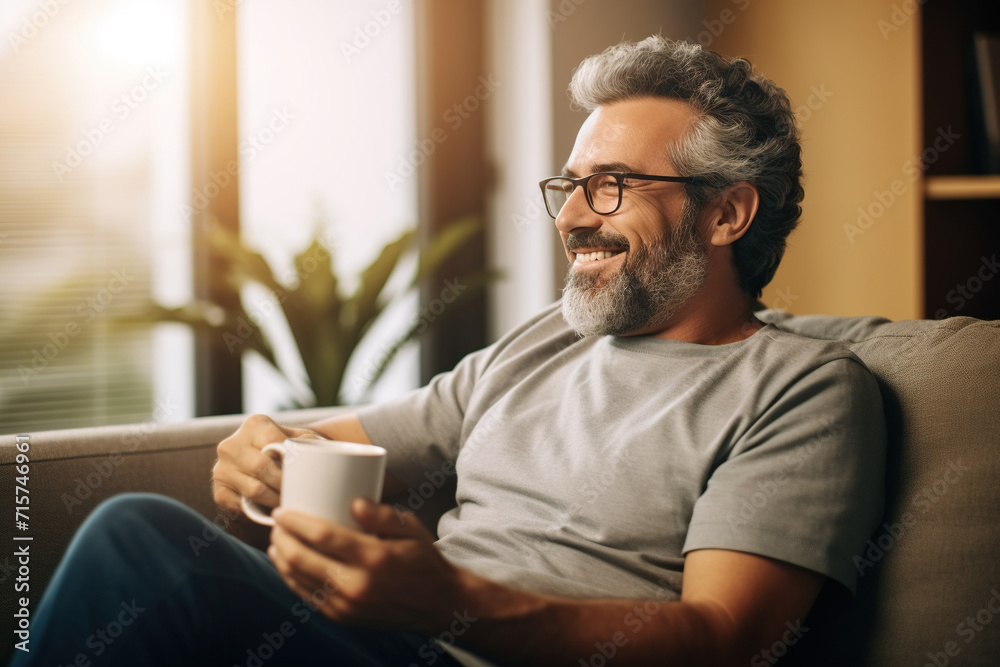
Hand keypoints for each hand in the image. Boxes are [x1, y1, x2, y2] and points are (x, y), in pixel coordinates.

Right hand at [212, 414, 324, 514]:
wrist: (266, 465)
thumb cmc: (289, 450)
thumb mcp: (300, 439)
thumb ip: (308, 442)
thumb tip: (314, 455)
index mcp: (254, 424)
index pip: (274, 444)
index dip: (291, 464)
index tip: (304, 476)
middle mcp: (231, 444)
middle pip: (262, 468)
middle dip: (284, 485)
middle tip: (299, 494)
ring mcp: (221, 468)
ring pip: (253, 490)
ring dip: (275, 501)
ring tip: (289, 503)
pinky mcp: (218, 490)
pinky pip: (239, 506)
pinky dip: (258, 511)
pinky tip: (271, 509)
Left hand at [268, 499, 476, 632]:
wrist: (437, 603)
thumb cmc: (423, 560)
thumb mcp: (412, 528)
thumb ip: (384, 514)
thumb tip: (354, 501)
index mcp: (374, 559)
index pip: (323, 536)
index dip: (296, 522)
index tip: (283, 510)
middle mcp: (357, 585)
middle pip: (303, 559)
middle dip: (282, 539)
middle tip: (276, 523)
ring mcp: (348, 606)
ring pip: (300, 580)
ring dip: (281, 559)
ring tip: (277, 541)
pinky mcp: (343, 617)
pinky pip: (308, 597)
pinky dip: (291, 580)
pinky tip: (286, 566)